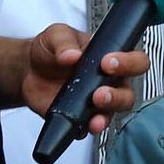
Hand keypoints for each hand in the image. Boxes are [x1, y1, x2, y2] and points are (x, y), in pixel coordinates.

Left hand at [20, 23, 148, 134]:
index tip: (107, 62)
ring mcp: (96, 102)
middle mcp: (109, 82)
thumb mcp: (56, 35)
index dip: (128, 63)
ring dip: (105, 116)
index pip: (135, 61)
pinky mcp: (80, 118)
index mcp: (111, 57)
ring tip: (93, 116)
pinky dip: (85, 129)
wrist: (29, 71)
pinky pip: (88, 128)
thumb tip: (72, 55)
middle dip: (117, 95)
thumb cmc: (50, 50)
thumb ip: (64, 41)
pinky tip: (78, 126)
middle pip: (128, 93)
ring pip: (113, 114)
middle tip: (99, 92)